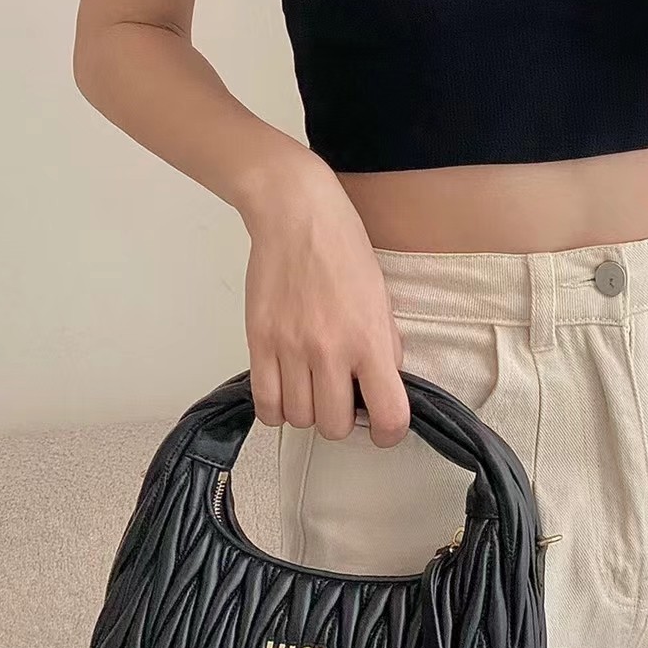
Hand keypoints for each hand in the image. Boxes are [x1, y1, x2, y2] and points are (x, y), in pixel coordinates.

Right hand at [241, 162, 409, 447]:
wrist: (297, 215)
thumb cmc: (343, 248)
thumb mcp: (381, 298)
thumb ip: (383, 347)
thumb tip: (380, 387)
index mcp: (370, 339)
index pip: (388, 415)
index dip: (388, 431)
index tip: (382, 425)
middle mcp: (330, 350)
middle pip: (334, 426)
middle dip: (342, 420)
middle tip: (342, 397)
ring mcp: (290, 348)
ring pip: (298, 419)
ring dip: (308, 411)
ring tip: (312, 387)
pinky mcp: (259, 342)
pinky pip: (265, 404)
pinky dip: (276, 408)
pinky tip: (286, 390)